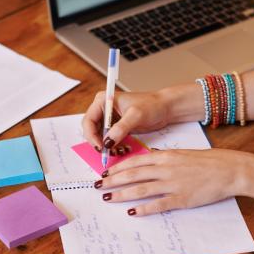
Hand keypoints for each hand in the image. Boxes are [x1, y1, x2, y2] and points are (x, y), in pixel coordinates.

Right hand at [82, 84, 205, 149]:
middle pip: (91, 130)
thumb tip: (107, 142)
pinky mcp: (117, 127)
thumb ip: (121, 128)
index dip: (91, 136)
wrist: (165, 108)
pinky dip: (114, 147)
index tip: (101, 147)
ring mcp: (109, 119)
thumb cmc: (152, 105)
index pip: (88, 121)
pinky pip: (109, 140)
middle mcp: (103, 109)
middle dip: (99, 143)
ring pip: (100, 137)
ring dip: (107, 147)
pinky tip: (123, 149)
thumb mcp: (136, 115)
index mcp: (103, 101)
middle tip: (109, 153)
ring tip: (119, 151)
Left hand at [93, 149, 253, 215]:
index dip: (118, 167)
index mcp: (166, 156)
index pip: (135, 161)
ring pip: (140, 189)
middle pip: (132, 175)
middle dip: (112, 181)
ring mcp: (172, 184)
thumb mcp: (183, 153)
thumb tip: (150, 159)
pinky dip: (143, 208)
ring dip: (121, 194)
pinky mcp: (181, 198)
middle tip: (97, 187)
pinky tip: (132, 212)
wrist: (229, 169)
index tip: (105, 173)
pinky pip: (157, 205)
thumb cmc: (207, 161)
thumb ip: (165, 157)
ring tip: (108, 199)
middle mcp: (165, 169)